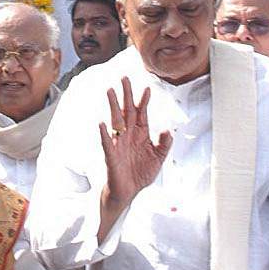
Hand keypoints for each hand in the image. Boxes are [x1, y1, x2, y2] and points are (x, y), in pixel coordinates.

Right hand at [99, 77, 171, 208]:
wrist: (128, 191)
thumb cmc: (141, 173)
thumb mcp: (158, 158)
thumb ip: (164, 144)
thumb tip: (167, 130)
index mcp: (141, 133)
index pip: (142, 113)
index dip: (144, 101)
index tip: (147, 88)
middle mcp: (129, 134)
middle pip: (127, 110)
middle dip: (126, 94)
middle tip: (124, 78)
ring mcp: (119, 142)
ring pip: (115, 120)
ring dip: (113, 105)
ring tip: (110, 91)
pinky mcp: (111, 154)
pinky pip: (107, 142)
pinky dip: (104, 133)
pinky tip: (102, 123)